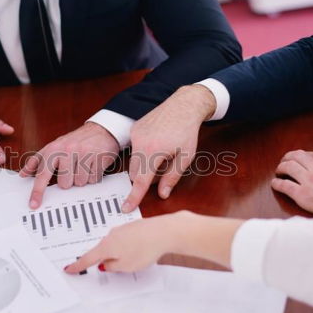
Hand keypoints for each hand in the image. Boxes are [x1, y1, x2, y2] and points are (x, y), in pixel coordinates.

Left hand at [19, 122, 118, 208]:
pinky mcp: (98, 158)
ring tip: (84, 166)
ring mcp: (84, 153)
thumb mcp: (54, 147)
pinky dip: (93, 176)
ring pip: (80, 183)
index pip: (43, 174)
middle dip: (69, 180)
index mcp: (54, 149)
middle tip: (73, 168)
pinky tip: (93, 165)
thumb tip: (23, 174)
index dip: (38, 191)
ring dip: (82, 178)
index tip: (34, 204)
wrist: (101, 130)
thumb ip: (37, 161)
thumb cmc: (75, 141)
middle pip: (65, 184)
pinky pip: (93, 179)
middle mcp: (68, 150)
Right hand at [65, 211, 240, 273]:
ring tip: (133, 261)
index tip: (68, 269)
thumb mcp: (126, 266)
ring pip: (115, 246)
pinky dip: (128, 248)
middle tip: (105, 268)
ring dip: (118, 254)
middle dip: (103, 260)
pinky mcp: (133, 227)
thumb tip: (106, 264)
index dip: (78, 265)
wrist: (165, 231)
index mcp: (107, 246)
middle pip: (102, 251)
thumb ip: (113, 266)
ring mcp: (123, 230)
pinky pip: (125, 241)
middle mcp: (112, 235)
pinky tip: (139, 251)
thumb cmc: (146, 248)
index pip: (88, 259)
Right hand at [122, 85, 215, 212]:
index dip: (134, 196)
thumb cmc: (187, 131)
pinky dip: (144, 153)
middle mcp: (140, 142)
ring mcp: (135, 134)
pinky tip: (158, 144)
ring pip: (134, 161)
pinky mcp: (134, 129)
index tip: (126, 207)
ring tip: (164, 154)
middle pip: (135, 172)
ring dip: (145, 165)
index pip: (141, 180)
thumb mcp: (185, 157)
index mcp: (153, 151)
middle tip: (164, 169)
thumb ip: (171, 177)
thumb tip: (162, 194)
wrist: (183, 105)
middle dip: (146, 177)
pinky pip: (135, 149)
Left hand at [271, 150, 312, 217]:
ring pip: (288, 168)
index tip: (301, 158)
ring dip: (281, 168)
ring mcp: (308, 180)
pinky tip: (274, 184)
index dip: (305, 156)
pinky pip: (285, 186)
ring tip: (278, 172)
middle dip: (288, 158)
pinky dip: (277, 184)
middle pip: (297, 157)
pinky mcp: (303, 194)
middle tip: (284, 162)